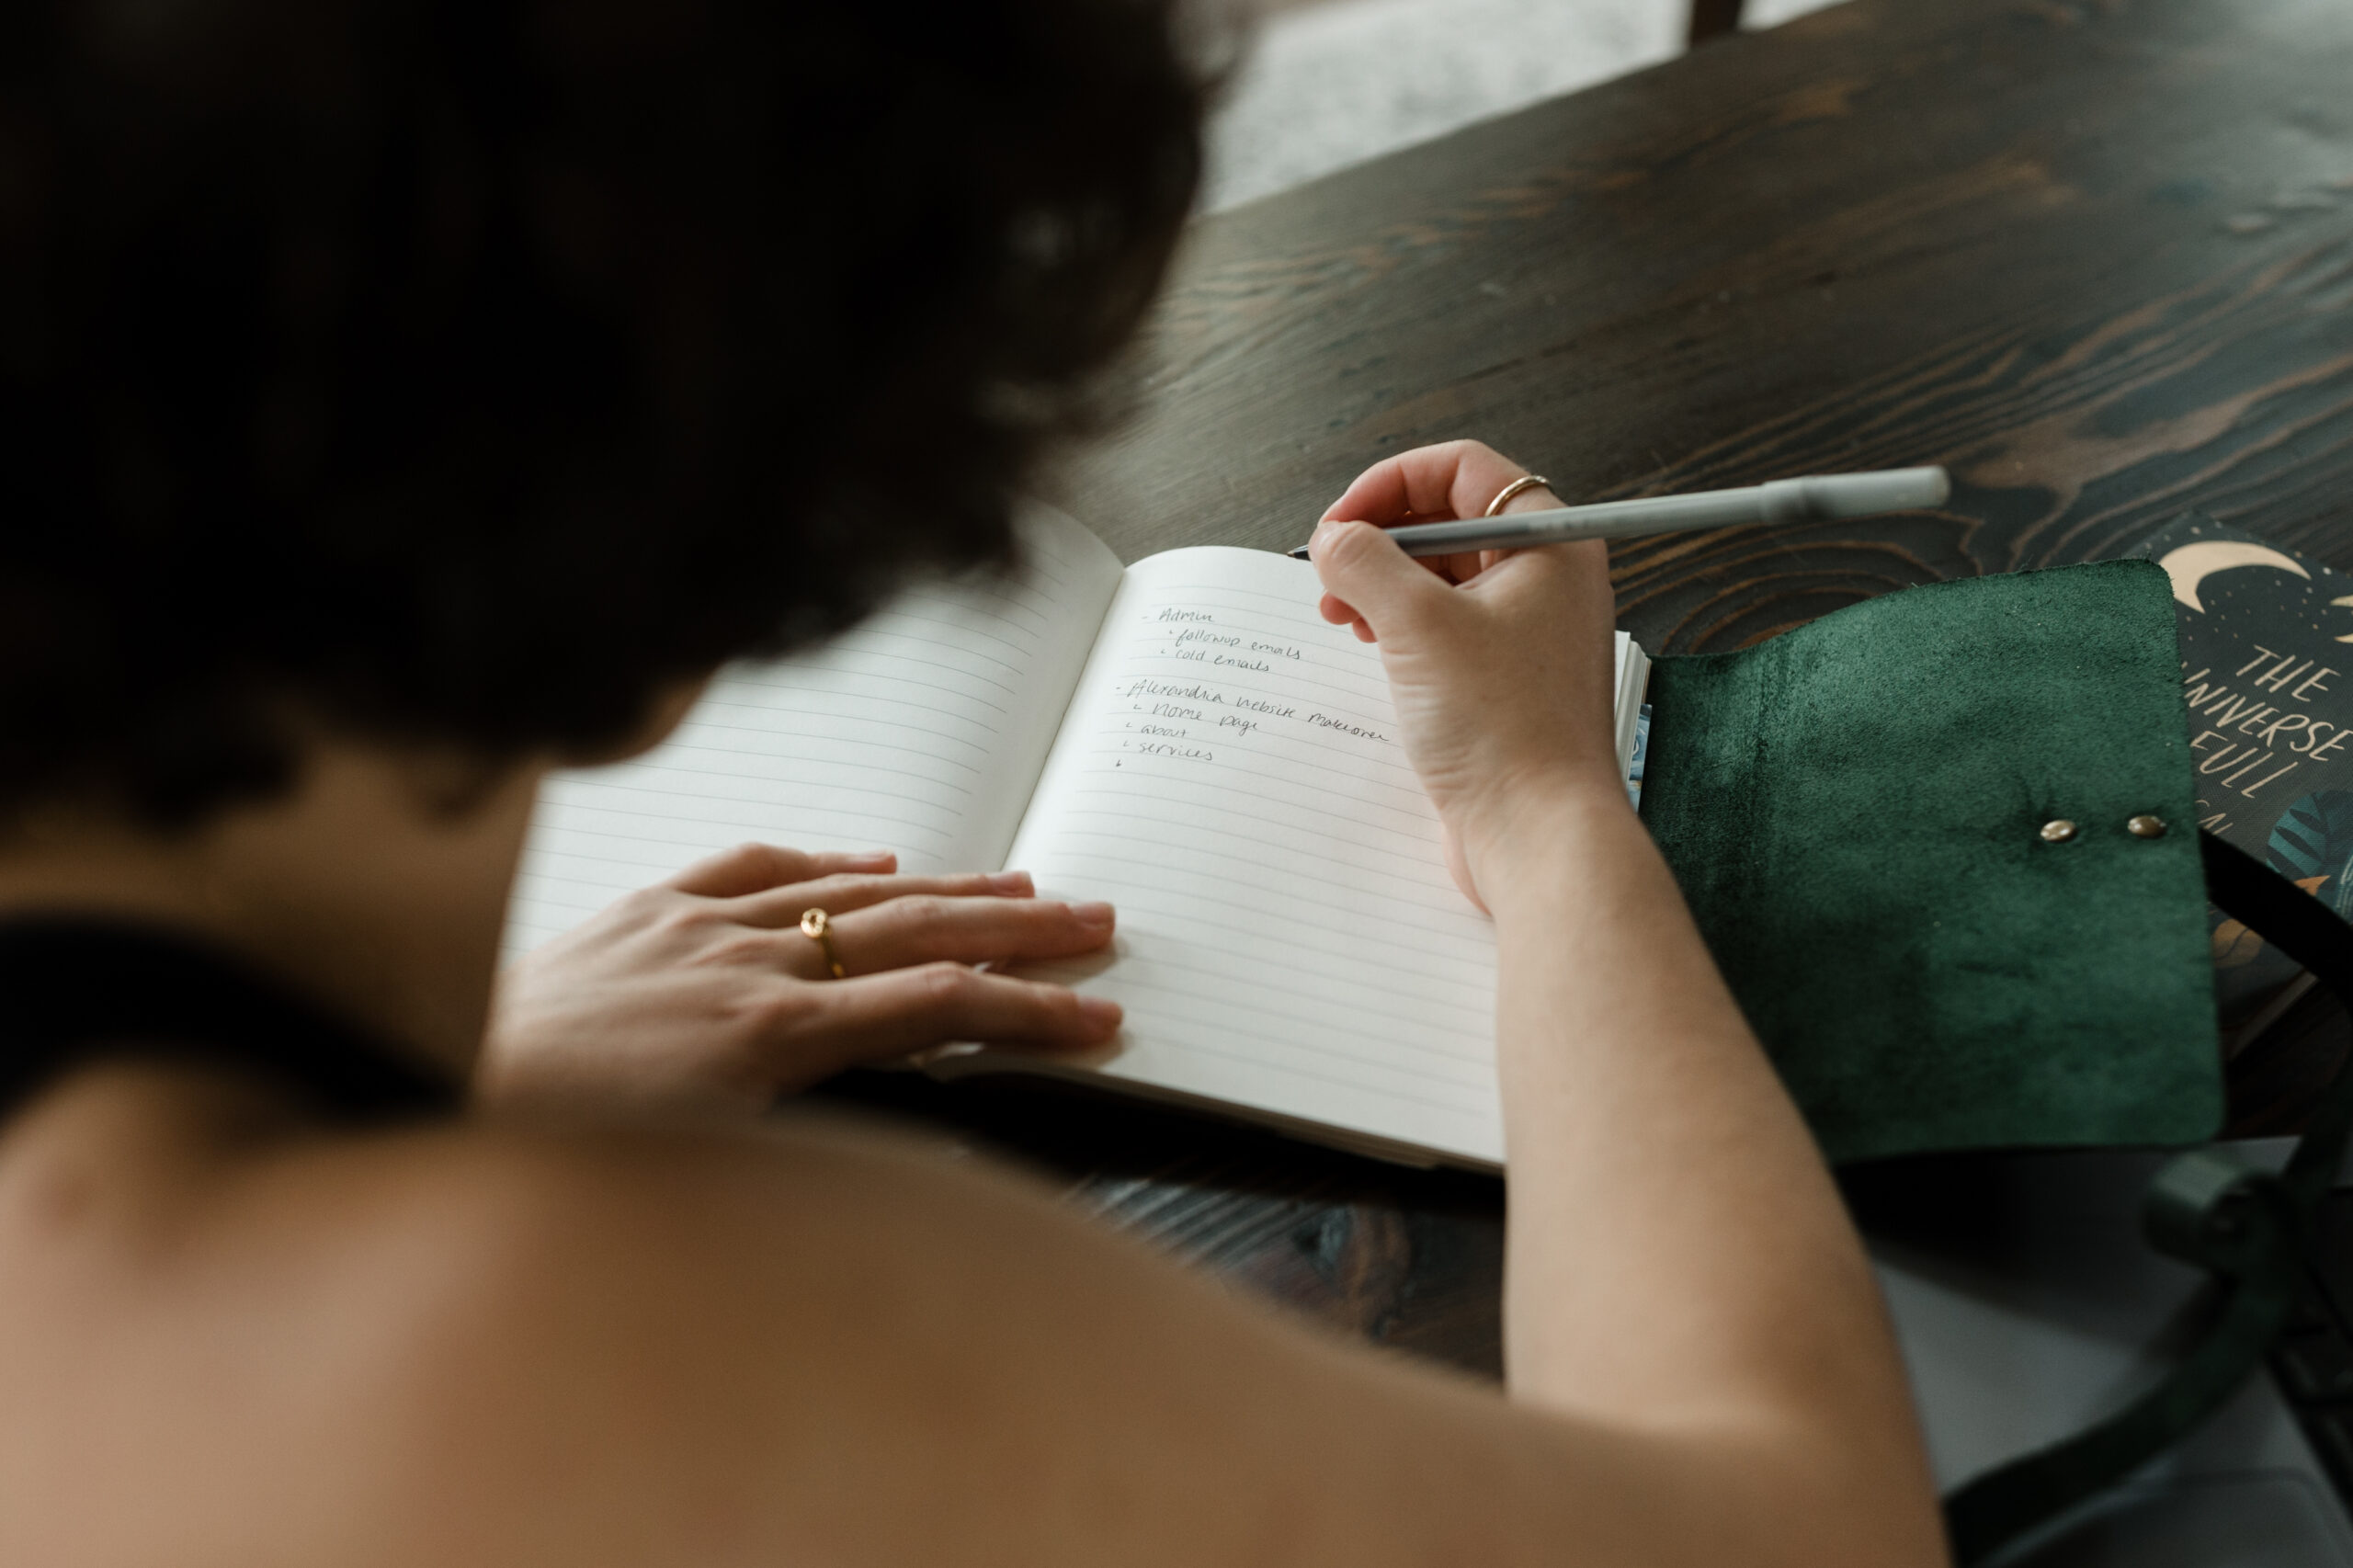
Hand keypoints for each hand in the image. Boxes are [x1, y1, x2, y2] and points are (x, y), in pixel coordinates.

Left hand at [480, 843, 1120, 1112]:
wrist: (420, 1092)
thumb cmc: (548, 1153)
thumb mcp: (699, 1175)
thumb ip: (808, 1134)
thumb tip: (911, 1146)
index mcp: (765, 1038)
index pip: (936, 1005)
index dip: (1029, 1007)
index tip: (1098, 1013)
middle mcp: (742, 965)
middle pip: (916, 928)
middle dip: (1020, 926)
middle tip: (1099, 920)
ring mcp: (694, 925)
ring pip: (851, 889)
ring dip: (949, 884)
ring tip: (1027, 883)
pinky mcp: (644, 908)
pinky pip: (757, 866)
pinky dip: (828, 861)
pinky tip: (874, 859)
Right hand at [1310, 439, 1623, 904]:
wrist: (1539, 833)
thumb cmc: (1506, 730)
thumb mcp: (1416, 625)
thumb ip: (1364, 561)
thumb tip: (1333, 537)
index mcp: (1549, 543)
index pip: (1463, 469)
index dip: (1391, 483)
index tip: (1340, 521)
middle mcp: (1546, 579)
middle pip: (1448, 521)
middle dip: (1379, 539)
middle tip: (1331, 573)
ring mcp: (1526, 632)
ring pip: (1440, 578)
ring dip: (1382, 586)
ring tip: (1341, 615)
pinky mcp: (1503, 681)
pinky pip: (1443, 629)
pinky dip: (1399, 629)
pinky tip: (1370, 651)